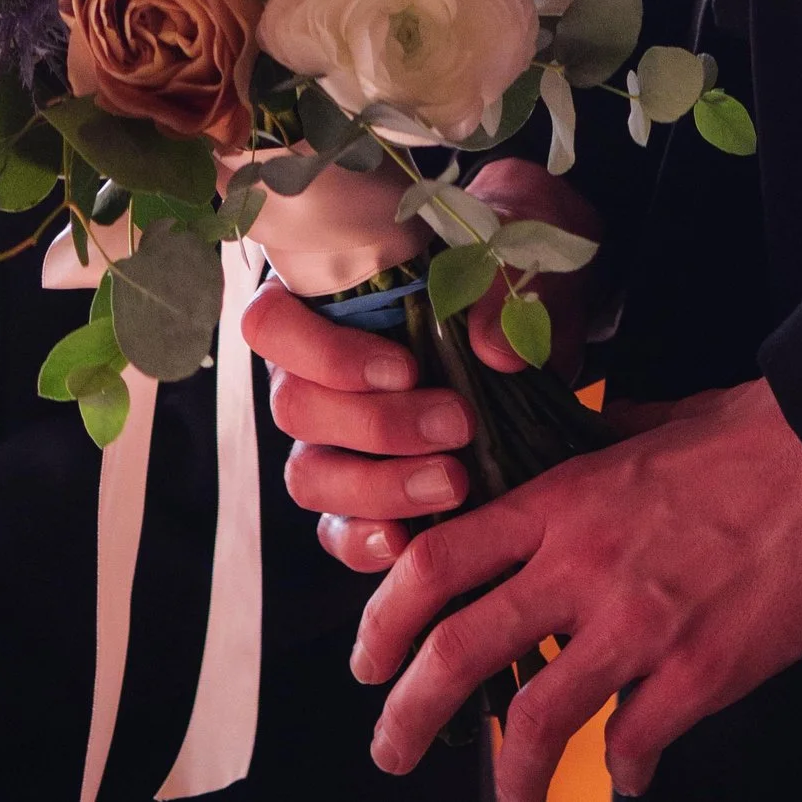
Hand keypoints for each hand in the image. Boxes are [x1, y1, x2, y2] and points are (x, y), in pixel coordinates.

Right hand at [250, 162, 603, 573]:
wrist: (529, 319)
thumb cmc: (495, 276)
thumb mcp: (508, 260)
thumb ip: (498, 294)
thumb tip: (493, 349)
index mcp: (318, 299)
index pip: (271, 323)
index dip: (326, 354)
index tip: (406, 368)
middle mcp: (308, 370)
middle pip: (293, 408)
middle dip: (377, 425)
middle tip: (456, 425)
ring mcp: (327, 437)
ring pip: (310, 474)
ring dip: (378, 486)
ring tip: (454, 483)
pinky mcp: (356, 494)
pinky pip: (334, 528)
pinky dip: (364, 540)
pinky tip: (406, 542)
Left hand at [350, 375, 801, 798]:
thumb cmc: (756, 433)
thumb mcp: (656, 421)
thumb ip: (602, 442)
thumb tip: (582, 438)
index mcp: (565, 498)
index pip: (438, 559)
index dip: (384, 617)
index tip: (369, 656)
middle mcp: (581, 563)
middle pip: (457, 649)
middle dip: (407, 713)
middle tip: (391, 747)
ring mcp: (637, 624)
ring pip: (534, 719)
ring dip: (506, 776)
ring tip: (502, 799)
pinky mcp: (698, 673)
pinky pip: (634, 746)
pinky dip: (622, 774)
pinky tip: (627, 781)